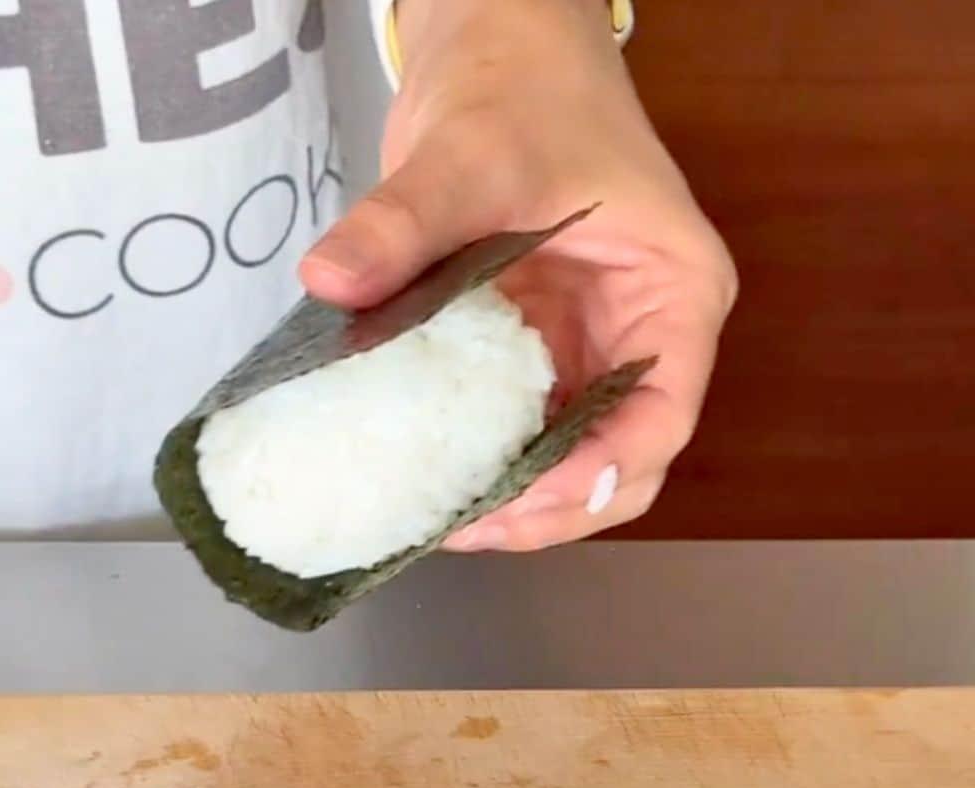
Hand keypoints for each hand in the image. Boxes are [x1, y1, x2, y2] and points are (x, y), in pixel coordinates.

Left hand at [299, 0, 736, 550]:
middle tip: (462, 524)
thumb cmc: (526, 90)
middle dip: (548, 505)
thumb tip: (329, 280)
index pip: (662, 415)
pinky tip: (418, 470)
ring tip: (433, 514)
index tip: (519, 497)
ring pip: (562, 451)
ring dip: (507, 492)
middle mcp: (637, 334)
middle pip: (618, 458)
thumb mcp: (471, 153)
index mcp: (672, 294)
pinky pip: (508, 418)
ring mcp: (582, 344)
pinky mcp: (528, 343)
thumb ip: (406, 219)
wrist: (501, 50)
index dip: (599, 473)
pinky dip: (470, 452)